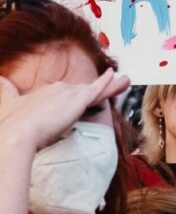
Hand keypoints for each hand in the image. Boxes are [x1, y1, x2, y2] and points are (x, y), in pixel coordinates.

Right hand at [0, 68, 129, 151]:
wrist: (16, 135)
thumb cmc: (10, 125)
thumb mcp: (7, 103)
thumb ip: (5, 89)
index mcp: (46, 92)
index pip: (66, 93)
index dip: (75, 96)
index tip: (82, 97)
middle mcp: (59, 88)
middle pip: (83, 90)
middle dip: (96, 90)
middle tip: (115, 84)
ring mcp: (70, 93)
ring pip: (96, 89)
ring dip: (112, 85)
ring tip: (126, 81)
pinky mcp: (79, 99)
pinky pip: (101, 90)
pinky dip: (111, 84)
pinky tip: (121, 78)